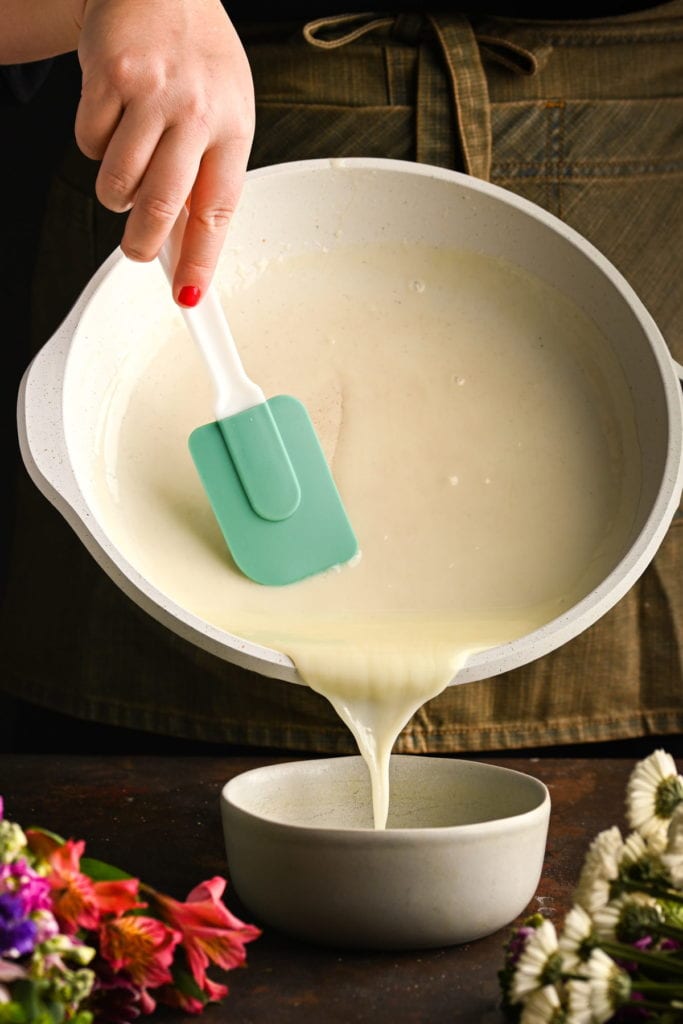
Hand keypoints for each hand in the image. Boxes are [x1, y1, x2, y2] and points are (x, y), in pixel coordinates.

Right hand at [75, 0, 254, 305]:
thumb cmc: (198, 57)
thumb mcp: (224, 114)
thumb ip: (206, 177)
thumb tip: (185, 246)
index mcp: (233, 127)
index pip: (216, 212)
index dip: (200, 262)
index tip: (190, 298)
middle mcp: (196, 110)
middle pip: (159, 207)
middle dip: (143, 245)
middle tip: (138, 252)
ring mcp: (151, 93)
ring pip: (117, 183)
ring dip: (116, 191)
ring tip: (131, 162)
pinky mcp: (108, 77)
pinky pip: (89, 145)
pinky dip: (95, 146)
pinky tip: (114, 119)